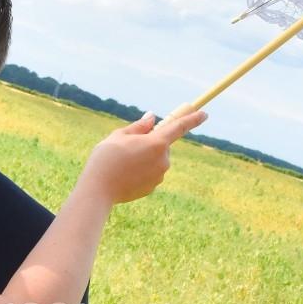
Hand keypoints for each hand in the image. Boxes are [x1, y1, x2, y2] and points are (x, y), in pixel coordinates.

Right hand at [78, 105, 207, 204]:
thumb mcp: (120, 135)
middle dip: (150, 143)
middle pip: (162, 145)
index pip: (180, 127)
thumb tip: (152, 118)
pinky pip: (150, 174)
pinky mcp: (152, 188)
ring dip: (144, 158)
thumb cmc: (106, 158)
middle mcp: (163, 159)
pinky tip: (125, 175)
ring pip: (155, 160)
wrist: (98, 189)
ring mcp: (159, 175)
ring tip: (123, 163)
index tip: (204, 113)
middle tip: (128, 146)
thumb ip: (139, 126)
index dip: (193, 119)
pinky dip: (141, 172)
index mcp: (157, 142)